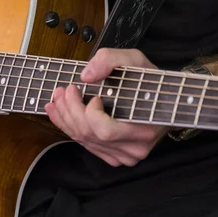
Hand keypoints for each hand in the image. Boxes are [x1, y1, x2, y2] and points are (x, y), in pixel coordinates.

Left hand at [45, 48, 167, 166]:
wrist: (162, 100)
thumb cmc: (149, 81)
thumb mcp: (134, 60)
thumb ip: (109, 60)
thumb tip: (85, 76)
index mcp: (144, 129)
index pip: (105, 131)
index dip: (90, 113)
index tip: (92, 95)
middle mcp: (134, 148)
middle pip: (89, 135)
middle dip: (70, 110)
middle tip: (63, 90)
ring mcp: (123, 155)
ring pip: (83, 140)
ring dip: (64, 117)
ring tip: (56, 99)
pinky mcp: (113, 156)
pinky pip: (84, 144)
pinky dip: (67, 127)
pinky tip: (57, 113)